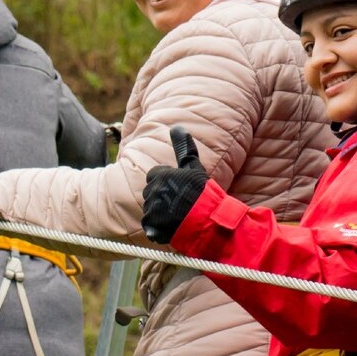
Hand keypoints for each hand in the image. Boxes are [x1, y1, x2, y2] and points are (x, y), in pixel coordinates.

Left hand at [140, 126, 209, 244]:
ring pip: (151, 209)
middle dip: (162, 197)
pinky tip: (173, 227)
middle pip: (151, 192)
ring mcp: (150, 210)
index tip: (180, 189)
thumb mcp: (193, 167)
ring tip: (179, 216)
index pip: (155, 176)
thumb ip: (183, 147)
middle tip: (180, 202)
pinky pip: (150, 226)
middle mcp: (151, 191)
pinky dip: (159, 228)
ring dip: (162, 213)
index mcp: (158, 175)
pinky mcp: (150, 226)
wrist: (207, 219)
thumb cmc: (202, 192)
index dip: (167, 182)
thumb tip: (176, 127)